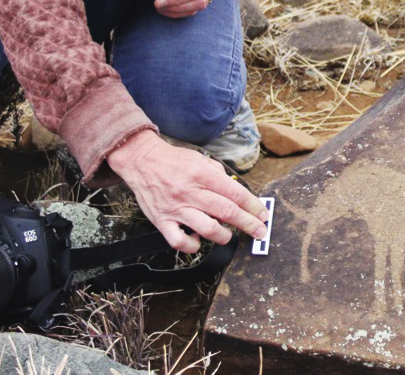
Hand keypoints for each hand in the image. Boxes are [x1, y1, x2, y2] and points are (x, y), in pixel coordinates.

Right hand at [107, 129, 268, 252]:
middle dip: (248, 224)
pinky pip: (179, 242)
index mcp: (202, 174)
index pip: (234, 193)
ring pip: (207, 229)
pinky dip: (193, 245)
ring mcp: (176, 209)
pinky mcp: (162, 221)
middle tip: (260, 231)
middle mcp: (190, 192)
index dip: (252, 206)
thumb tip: (236, 191)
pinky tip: (199, 240)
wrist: (141, 162)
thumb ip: (218, 173)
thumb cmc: (173, 160)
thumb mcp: (199, 158)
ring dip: (224, 236)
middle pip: (226, 212)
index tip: (263, 214)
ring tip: (229, 235)